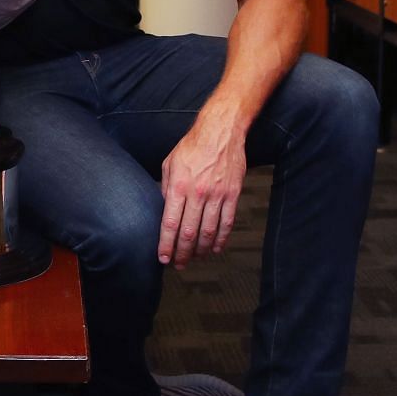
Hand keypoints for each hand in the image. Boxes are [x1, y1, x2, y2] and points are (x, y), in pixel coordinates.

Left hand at [157, 119, 247, 269]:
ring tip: (195, 258)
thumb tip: (164, 210)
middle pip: (189, 232)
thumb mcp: (169, 164)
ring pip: (209, 231)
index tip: (163, 258)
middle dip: (182, 253)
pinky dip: (221, 239)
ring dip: (201, 249)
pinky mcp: (233, 194)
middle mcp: (198, 192)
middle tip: (179, 264)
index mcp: (179, 186)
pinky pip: (227, 222)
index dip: (166, 244)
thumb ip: (166, 188)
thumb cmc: (193, 146)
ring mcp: (217, 194)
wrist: (221, 131)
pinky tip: (215, 248)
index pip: (170, 223)